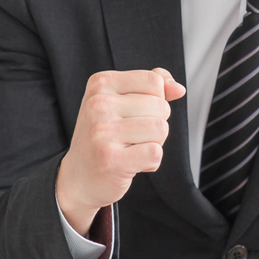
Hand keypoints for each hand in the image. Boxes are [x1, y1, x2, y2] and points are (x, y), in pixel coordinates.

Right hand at [55, 68, 185, 234]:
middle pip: (161, 106)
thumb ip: (152, 88)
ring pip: (161, 129)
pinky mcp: (111, 159)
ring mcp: (102, 132)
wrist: (80, 177)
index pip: (154, 81)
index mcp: (101, 83)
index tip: (134, 114)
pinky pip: (155, 153)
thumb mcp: (122, 102)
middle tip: (131, 136)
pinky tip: (132, 164)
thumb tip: (179, 89)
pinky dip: (151, 162)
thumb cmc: (105, 136)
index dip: (156, 100)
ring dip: (154, 143)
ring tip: (132, 149)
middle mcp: (98, 104)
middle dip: (155, 123)